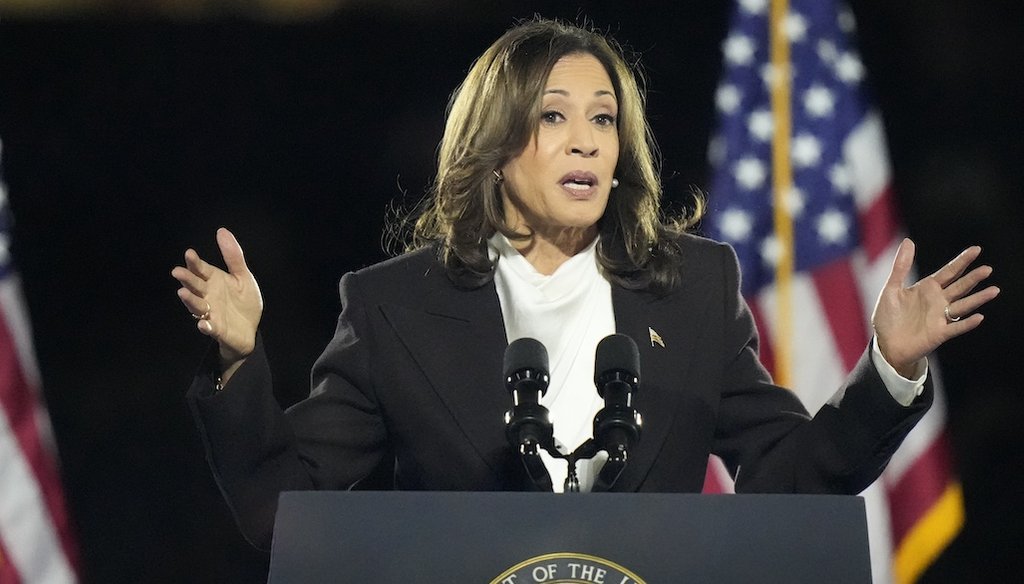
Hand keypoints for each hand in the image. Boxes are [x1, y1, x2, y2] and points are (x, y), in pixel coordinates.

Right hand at [171, 228, 262, 365]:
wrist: (250, 328)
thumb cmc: (243, 301)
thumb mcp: (242, 277)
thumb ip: (233, 256)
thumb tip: (221, 231)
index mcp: (213, 281)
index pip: (201, 270)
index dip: (195, 262)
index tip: (189, 253)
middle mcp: (208, 295)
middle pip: (195, 286)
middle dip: (187, 279)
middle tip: (177, 271)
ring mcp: (211, 313)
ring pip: (197, 306)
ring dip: (190, 300)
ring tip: (183, 293)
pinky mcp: (217, 329)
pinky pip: (210, 328)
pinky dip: (206, 326)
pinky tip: (204, 324)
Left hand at [872, 238, 999, 376]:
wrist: (885, 344)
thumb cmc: (888, 317)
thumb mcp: (892, 288)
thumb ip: (901, 266)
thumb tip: (908, 241)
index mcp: (927, 289)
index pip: (949, 272)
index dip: (962, 261)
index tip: (976, 249)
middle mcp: (938, 301)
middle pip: (960, 287)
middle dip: (973, 278)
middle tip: (987, 269)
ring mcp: (940, 317)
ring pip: (963, 305)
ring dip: (977, 298)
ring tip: (994, 290)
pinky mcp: (939, 334)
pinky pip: (956, 328)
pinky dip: (967, 323)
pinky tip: (978, 317)